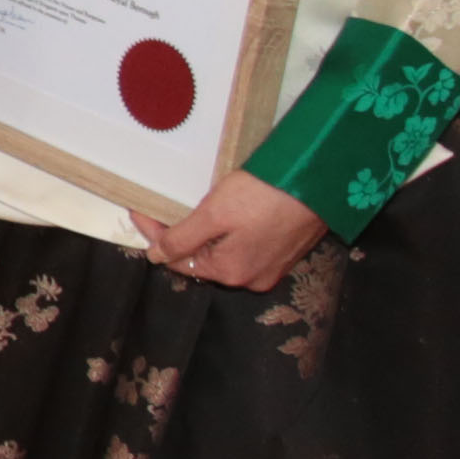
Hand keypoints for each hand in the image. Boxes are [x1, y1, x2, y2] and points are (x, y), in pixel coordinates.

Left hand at [137, 172, 328, 295]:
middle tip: (161, 209)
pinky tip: (224, 215)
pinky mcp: (285, 252)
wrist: (319, 180)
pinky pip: (246, 247)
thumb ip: (182, 239)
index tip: (140, 212)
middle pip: (202, 259)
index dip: (156, 236)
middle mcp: (251, 279)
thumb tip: (155, 257)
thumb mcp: (215, 214)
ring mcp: (271, 267)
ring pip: (224, 254)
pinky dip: (229, 234)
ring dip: (205, 235)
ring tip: (189, 211)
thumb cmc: (265, 194)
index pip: (178, 260)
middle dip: (180, 236)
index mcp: (231, 273)